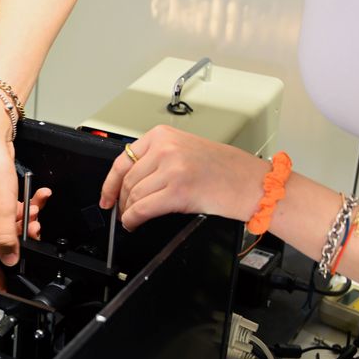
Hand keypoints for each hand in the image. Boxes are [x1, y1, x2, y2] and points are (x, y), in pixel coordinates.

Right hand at [0, 122, 50, 268]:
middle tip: (35, 230)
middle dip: (24, 238)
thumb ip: (6, 239)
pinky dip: (27, 205)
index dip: (0, 277)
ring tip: (36, 208)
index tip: (10, 289)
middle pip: (4, 245)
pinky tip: (36, 197)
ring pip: (11, 226)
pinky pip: (13, 210)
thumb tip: (10, 261)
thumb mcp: (3, 211)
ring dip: (28, 220)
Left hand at [99, 125, 267, 231]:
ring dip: (128, 211)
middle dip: (121, 200)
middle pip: (128, 179)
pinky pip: (143, 209)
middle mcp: (165, 149)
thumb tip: (132, 179)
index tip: (106, 195)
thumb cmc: (225, 168)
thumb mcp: (185, 150)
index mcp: (163, 135)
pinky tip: (134, 223)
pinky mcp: (177, 191)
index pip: (123, 159)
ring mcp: (171, 169)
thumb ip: (158, 157)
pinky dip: (133, 219)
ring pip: (134, 195)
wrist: (252, 182)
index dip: (110, 182)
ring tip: (132, 218)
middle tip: (122, 211)